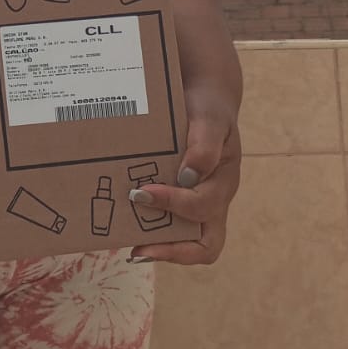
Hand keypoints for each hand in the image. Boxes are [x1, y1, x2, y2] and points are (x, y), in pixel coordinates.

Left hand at [128, 94, 241, 265]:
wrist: (204, 97)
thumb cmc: (209, 110)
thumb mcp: (210, 119)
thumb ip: (204, 146)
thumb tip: (189, 178)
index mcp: (222, 182)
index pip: (203, 209)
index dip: (175, 207)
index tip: (143, 193)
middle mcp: (213, 199)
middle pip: (204, 246)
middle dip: (171, 250)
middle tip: (136, 251)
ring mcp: (198, 203)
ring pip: (187, 241)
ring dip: (158, 245)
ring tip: (126, 241)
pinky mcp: (180, 201)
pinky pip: (169, 224)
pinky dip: (149, 228)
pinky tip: (125, 222)